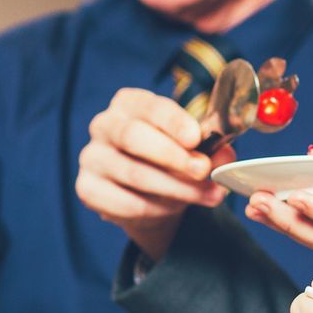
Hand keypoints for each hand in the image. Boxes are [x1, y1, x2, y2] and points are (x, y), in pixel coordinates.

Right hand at [76, 88, 225, 261]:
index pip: (150, 106)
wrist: (147, 194)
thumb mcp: (194, 148)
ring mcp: (91, 157)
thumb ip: (211, 149)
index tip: (196, 137)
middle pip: (133, 136)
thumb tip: (225, 156)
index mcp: (130, 104)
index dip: (174, 121)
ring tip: (207, 196)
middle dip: (173, 156)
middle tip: (203, 170)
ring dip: (176, 188)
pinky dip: (157, 208)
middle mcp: (104, 125)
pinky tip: (175, 207)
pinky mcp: (88, 189)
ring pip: (134, 173)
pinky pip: (126, 203)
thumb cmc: (171, 159)